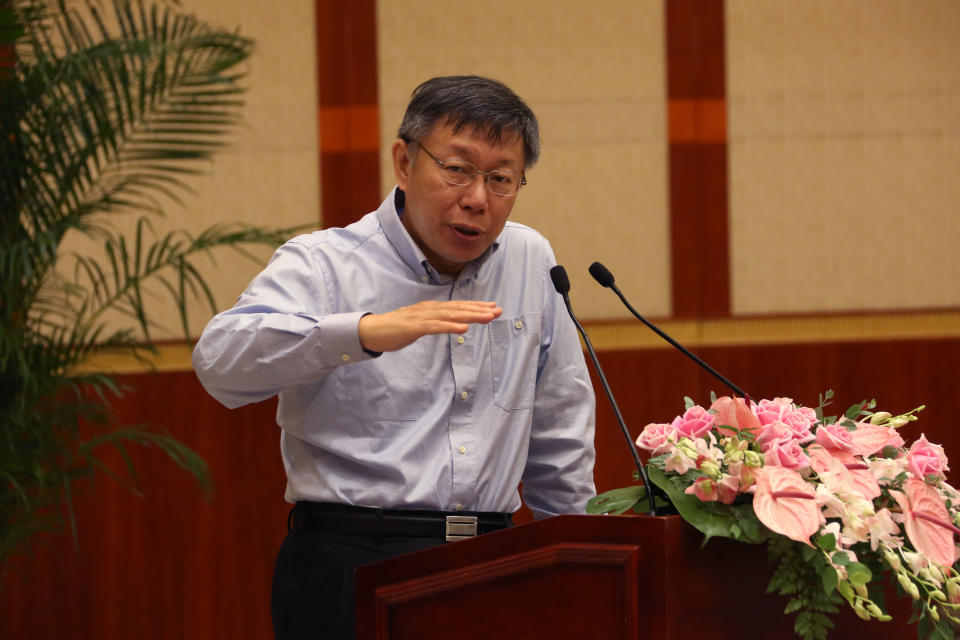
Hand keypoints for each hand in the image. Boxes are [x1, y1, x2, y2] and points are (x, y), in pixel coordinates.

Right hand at [358, 300, 501, 352]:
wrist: (371, 331)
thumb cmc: (395, 329)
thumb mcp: (419, 324)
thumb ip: (434, 323)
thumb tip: (449, 323)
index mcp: (431, 308)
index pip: (458, 306)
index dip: (476, 306)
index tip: (493, 307)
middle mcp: (429, 309)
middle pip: (458, 308)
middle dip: (479, 309)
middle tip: (498, 310)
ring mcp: (422, 317)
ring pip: (451, 315)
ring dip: (470, 315)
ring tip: (487, 317)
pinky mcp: (414, 327)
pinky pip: (435, 326)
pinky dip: (450, 326)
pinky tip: (464, 328)